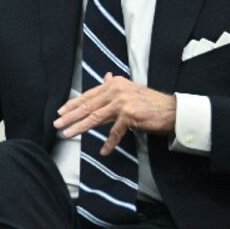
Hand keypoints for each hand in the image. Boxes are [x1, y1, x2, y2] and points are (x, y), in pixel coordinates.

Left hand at [53, 72, 176, 155]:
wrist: (172, 110)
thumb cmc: (150, 103)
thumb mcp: (130, 90)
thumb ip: (115, 87)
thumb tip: (105, 77)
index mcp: (114, 84)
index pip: (88, 95)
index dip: (73, 104)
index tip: (60, 111)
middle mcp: (116, 91)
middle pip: (88, 106)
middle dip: (70, 116)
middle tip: (57, 124)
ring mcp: (122, 103)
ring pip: (95, 117)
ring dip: (80, 127)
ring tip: (68, 134)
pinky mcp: (130, 116)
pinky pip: (115, 132)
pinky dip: (109, 143)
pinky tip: (103, 151)